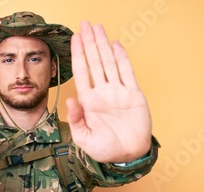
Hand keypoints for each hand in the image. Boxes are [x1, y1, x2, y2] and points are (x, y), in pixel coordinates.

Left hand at [66, 21, 152, 162]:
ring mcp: (117, 91)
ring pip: (109, 62)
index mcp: (89, 101)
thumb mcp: (84, 139)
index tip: (75, 38)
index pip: (82, 72)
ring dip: (103, 45)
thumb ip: (76, 120)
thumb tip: (70, 100)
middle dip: (89, 42)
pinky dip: (121, 58)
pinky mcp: (133, 94)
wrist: (128, 155)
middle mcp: (102, 92)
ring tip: (98, 28)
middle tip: (85, 24)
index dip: (78, 54)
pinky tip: (115, 45)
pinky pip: (127, 72)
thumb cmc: (104, 149)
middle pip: (94, 61)